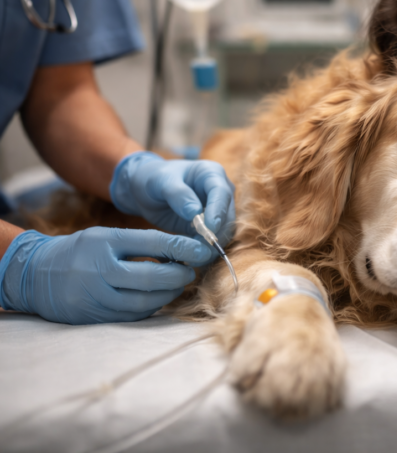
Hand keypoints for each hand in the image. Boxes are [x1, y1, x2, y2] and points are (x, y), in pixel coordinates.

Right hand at [0, 228, 213, 323]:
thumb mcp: (106, 236)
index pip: (153, 242)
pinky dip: (151, 307)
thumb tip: (183, 251)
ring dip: (169, 294)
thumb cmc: (81, 251)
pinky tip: (159, 298)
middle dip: (179, 275)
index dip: (183, 247)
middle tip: (191, 270)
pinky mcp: (94, 317)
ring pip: (145, 301)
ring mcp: (95, 296)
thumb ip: (141, 242)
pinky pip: (132, 315)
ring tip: (178, 284)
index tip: (203, 249)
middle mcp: (99, 270)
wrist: (36, 275)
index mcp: (104, 242)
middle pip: (152, 277)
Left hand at [109, 152, 235, 255]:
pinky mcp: (210, 226)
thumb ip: (178, 194)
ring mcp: (217, 210)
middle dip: (216, 234)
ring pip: (224, 231)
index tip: (210, 229)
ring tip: (192, 258)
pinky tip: (189, 257)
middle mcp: (220, 192)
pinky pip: (212, 240)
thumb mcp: (160, 182)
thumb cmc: (154, 179)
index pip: (221, 193)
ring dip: (211, 246)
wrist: (147, 190)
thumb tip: (195, 213)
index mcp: (212, 174)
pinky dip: (203, 250)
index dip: (218, 211)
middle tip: (200, 251)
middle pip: (227, 215)